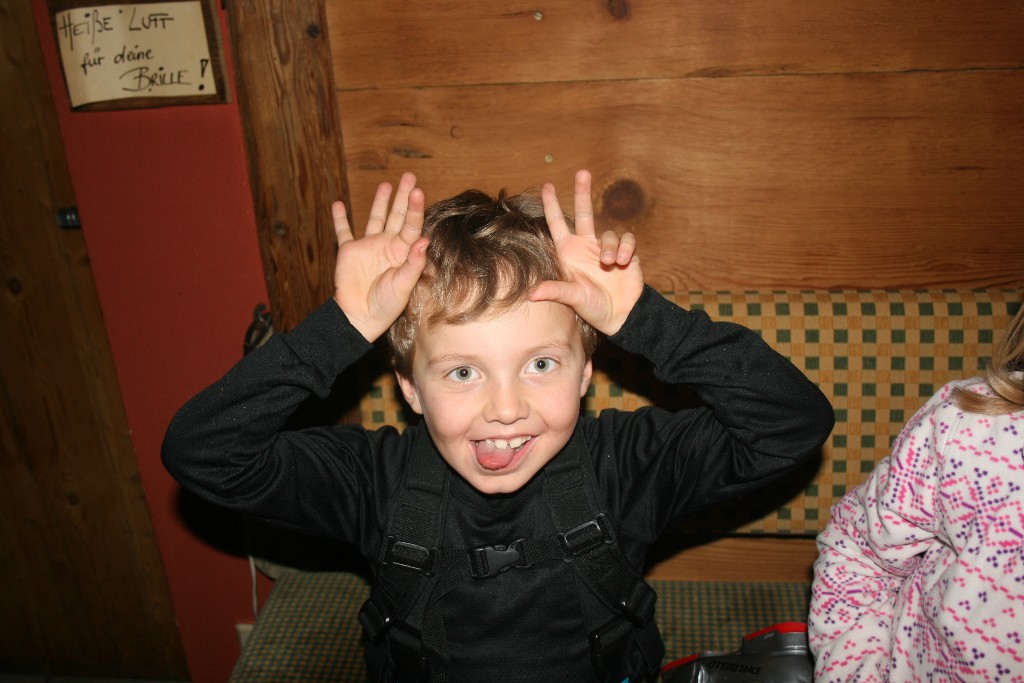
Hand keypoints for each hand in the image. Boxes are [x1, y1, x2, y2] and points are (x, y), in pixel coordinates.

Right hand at [333, 172, 428, 341]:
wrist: (359, 317)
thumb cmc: (386, 306)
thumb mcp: (403, 286)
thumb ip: (413, 263)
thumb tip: (424, 240)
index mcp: (404, 253)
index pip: (412, 225)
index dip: (415, 208)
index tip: (417, 191)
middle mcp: (388, 246)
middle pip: (397, 216)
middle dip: (402, 196)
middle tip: (409, 176)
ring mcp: (368, 247)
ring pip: (375, 218)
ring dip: (380, 201)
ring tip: (385, 184)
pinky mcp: (349, 251)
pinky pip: (343, 231)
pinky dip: (340, 218)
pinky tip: (338, 204)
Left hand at [530, 170, 643, 335]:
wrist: (621, 315)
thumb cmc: (592, 307)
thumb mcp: (572, 298)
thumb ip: (555, 291)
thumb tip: (531, 294)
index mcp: (569, 253)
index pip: (558, 224)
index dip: (552, 205)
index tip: (546, 186)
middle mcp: (586, 247)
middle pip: (584, 213)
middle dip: (582, 192)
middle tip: (582, 172)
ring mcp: (606, 249)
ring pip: (609, 232)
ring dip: (610, 247)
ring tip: (611, 263)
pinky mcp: (626, 253)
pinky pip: (627, 240)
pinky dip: (626, 249)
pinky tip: (623, 263)